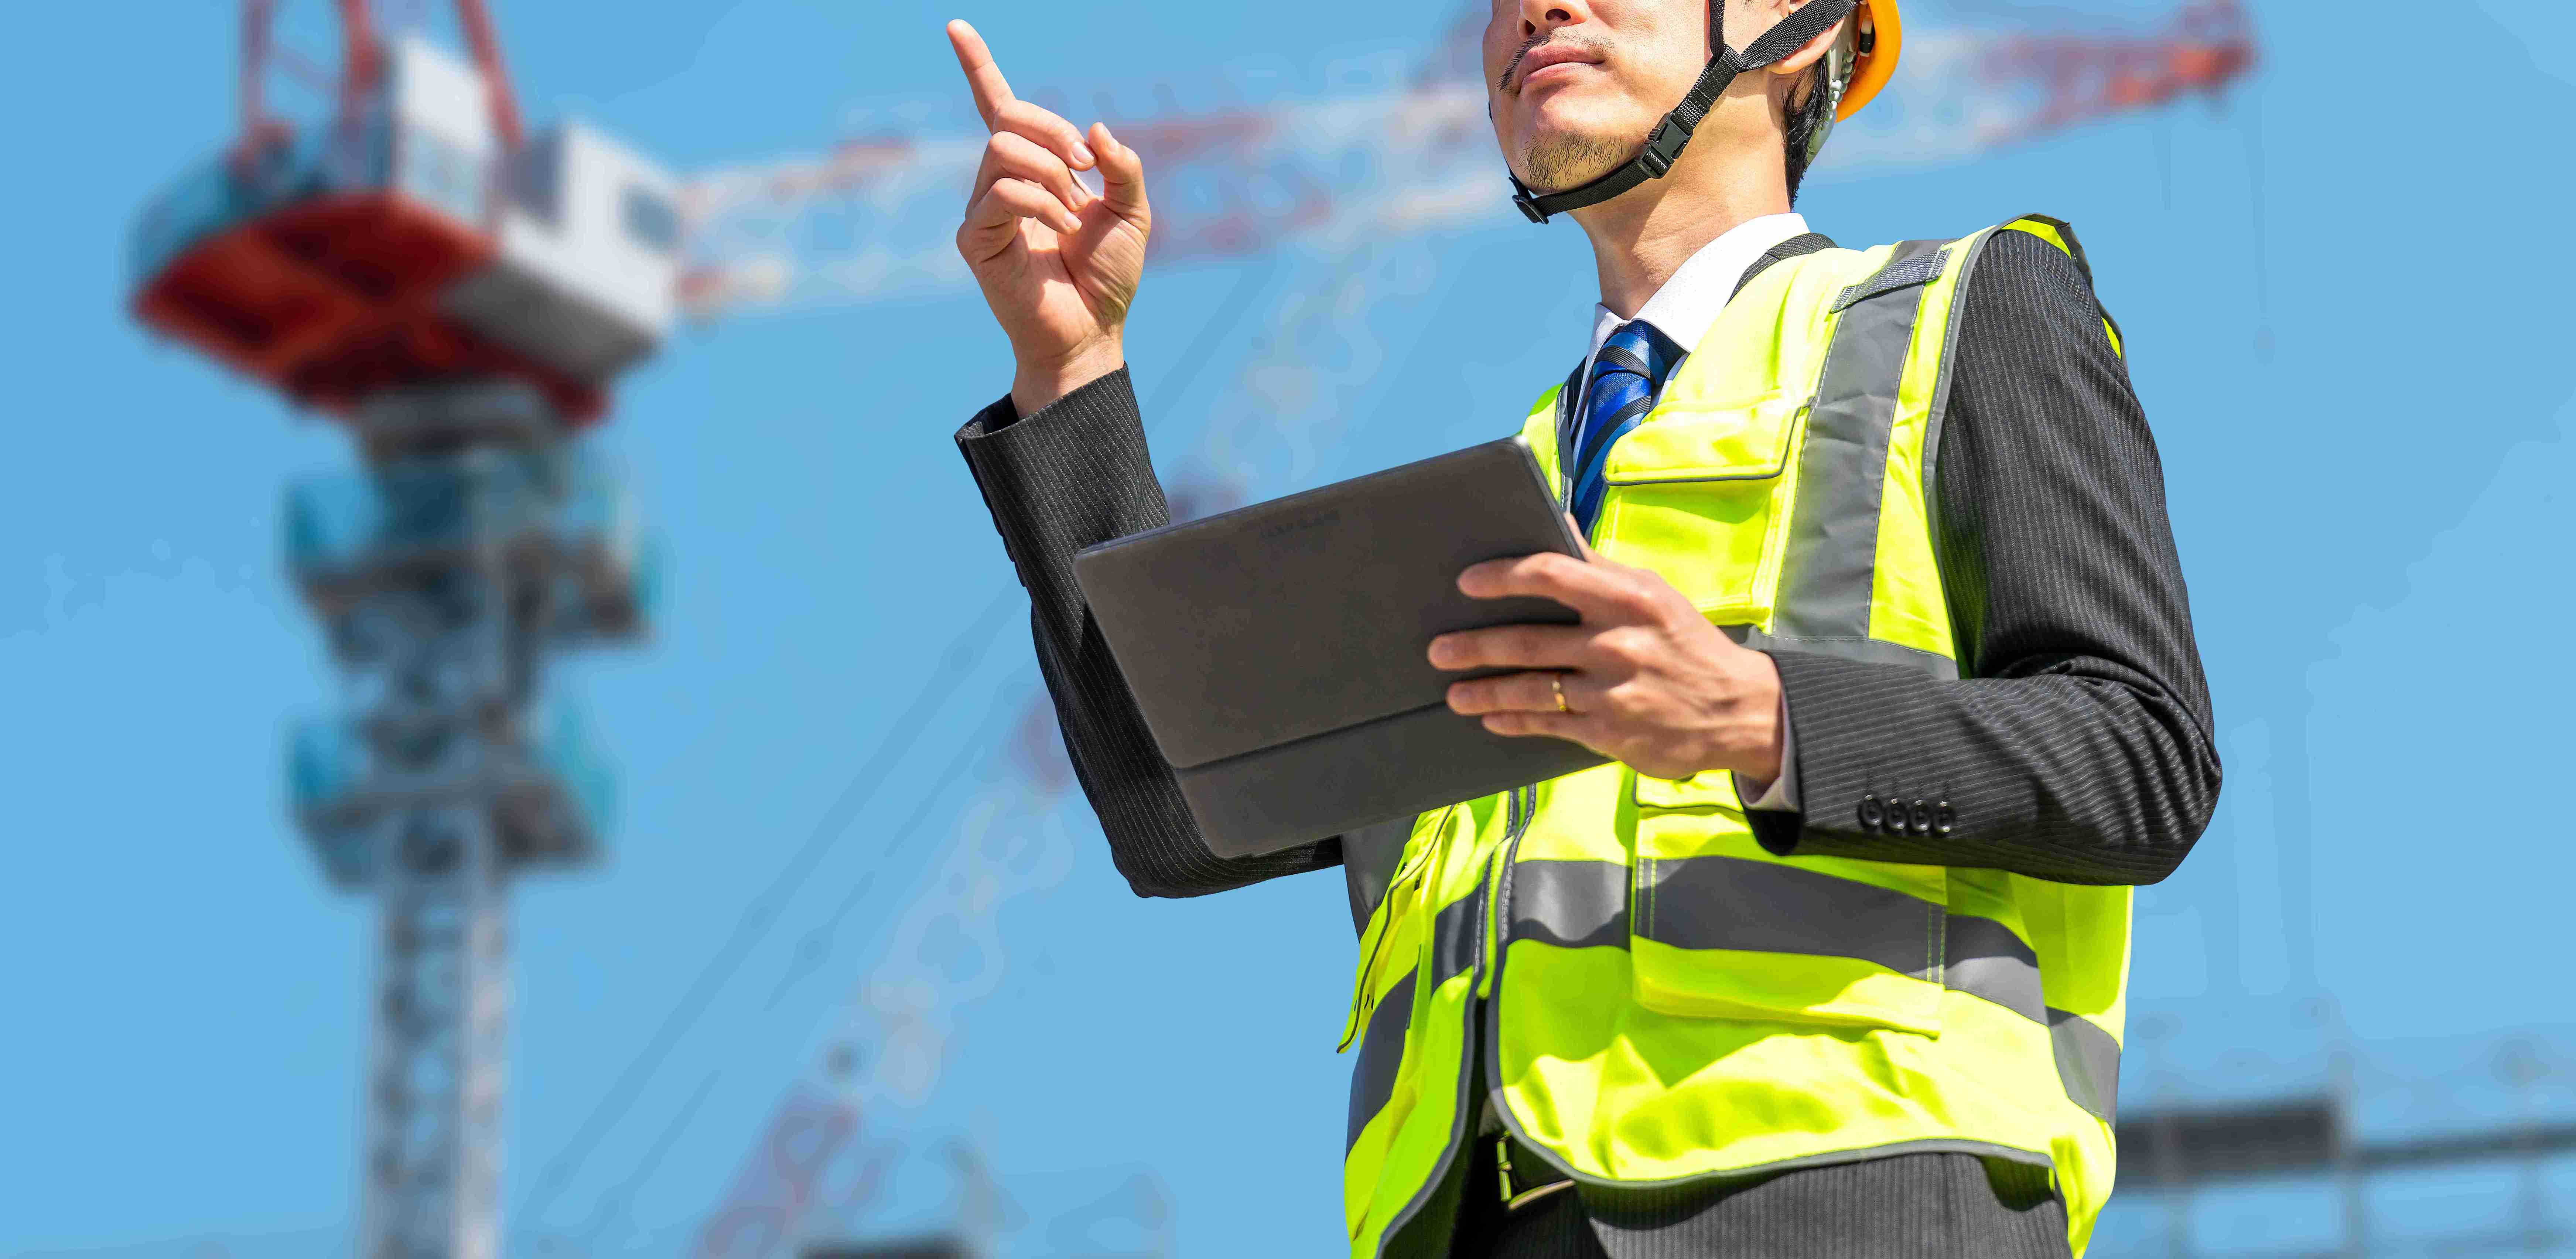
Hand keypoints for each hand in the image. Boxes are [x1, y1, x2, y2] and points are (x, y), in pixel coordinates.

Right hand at [947, 20, 1151, 415]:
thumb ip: (1123, 165)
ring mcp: (984, 209)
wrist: (1094, 330)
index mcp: (1034, 168)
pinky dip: (1039, 203)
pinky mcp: (976, 238)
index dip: (977, 65)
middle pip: (1007, 117)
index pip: (997, 105)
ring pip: (1003, 149)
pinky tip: (1059, 231)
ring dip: (1050, 171)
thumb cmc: (1109, 275)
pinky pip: (1001, 192)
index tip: (956, 26)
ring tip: (1072, 210)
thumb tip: (1094, 129)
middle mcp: (1001, 182)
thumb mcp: (1133, 210)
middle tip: (1086, 167)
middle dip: (1053, 131)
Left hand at [1428, 536, 1783, 784]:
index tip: (1467, 581)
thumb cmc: (1686, 642)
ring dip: (1484, 692)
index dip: (1502, 576)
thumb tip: (1552, 522)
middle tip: (1437, 648)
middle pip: (1528, 640)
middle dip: (1474, 646)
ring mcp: (1612, 689)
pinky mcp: (1609, 731)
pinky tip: (1493, 719)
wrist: (1740, 709)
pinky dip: (1513, 721)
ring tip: (1455, 693)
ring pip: (1530, 689)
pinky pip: (1548, 723)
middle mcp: (1618, 641)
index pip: (1551, 574)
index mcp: (1628, 597)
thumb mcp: (1653, 594)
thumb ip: (1599, 566)